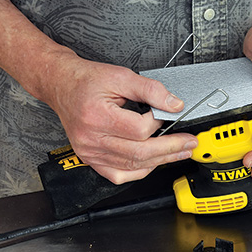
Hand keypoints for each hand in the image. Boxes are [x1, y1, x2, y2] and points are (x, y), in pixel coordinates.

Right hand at [45, 53, 197, 184]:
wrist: (61, 85)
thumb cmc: (86, 80)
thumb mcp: (121, 76)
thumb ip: (150, 90)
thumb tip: (174, 105)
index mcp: (96, 116)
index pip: (138, 129)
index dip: (158, 123)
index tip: (167, 115)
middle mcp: (91, 138)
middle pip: (140, 152)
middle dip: (170, 148)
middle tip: (189, 143)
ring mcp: (90, 152)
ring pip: (133, 165)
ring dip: (160, 160)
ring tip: (179, 153)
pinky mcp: (91, 159)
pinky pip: (119, 174)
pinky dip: (140, 170)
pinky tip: (154, 162)